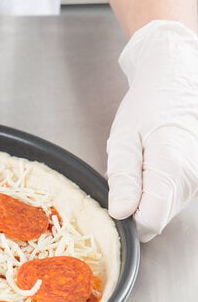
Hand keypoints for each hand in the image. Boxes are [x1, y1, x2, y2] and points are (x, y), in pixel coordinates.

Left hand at [107, 20, 197, 241]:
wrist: (178, 78)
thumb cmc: (149, 104)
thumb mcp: (124, 139)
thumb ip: (123, 179)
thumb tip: (120, 213)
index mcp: (172, 171)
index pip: (147, 223)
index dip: (125, 220)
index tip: (112, 201)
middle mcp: (191, 181)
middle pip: (154, 220)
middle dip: (131, 208)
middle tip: (121, 177)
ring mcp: (196, 181)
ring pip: (162, 211)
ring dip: (142, 199)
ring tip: (135, 166)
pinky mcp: (195, 179)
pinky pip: (169, 199)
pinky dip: (153, 191)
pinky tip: (146, 167)